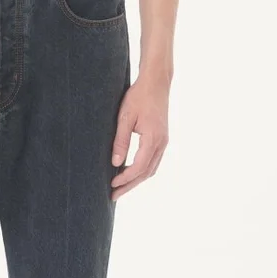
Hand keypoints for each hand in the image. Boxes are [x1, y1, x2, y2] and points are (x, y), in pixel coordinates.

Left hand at [109, 70, 169, 200]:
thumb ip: (121, 140)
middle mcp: (162, 143)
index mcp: (153, 139)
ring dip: (137, 179)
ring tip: (121, 187)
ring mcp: (164, 141)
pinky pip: (153, 160)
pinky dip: (143, 170)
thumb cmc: (139, 96)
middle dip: (130, 185)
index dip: (125, 179)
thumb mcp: (126, 116)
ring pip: (151, 168)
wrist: (156, 82)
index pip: (139, 167)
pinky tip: (132, 171)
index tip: (112, 185)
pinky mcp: (162, 137)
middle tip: (114, 195)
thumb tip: (115, 163)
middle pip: (147, 173)